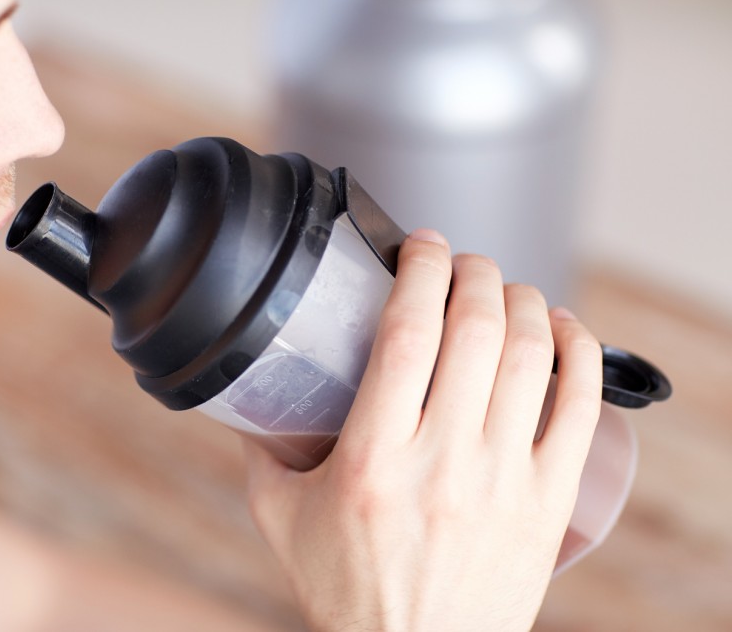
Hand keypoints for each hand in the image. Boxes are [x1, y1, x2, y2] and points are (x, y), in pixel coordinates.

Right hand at [244, 229, 602, 631]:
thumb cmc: (346, 592)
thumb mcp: (279, 517)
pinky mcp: (548, 502)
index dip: (418, 271)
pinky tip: (561, 328)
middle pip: (475, 329)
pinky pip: (582, 409)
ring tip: (503, 288)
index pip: (407, 334)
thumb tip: (254, 395)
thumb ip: (261, 451)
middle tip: (460, 262)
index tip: (419, 244)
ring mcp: (505, 480)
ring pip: (530, 357)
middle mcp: (443, 462)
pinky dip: (578, 352)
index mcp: (372, 459)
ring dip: (522, 300)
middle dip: (473, 272)